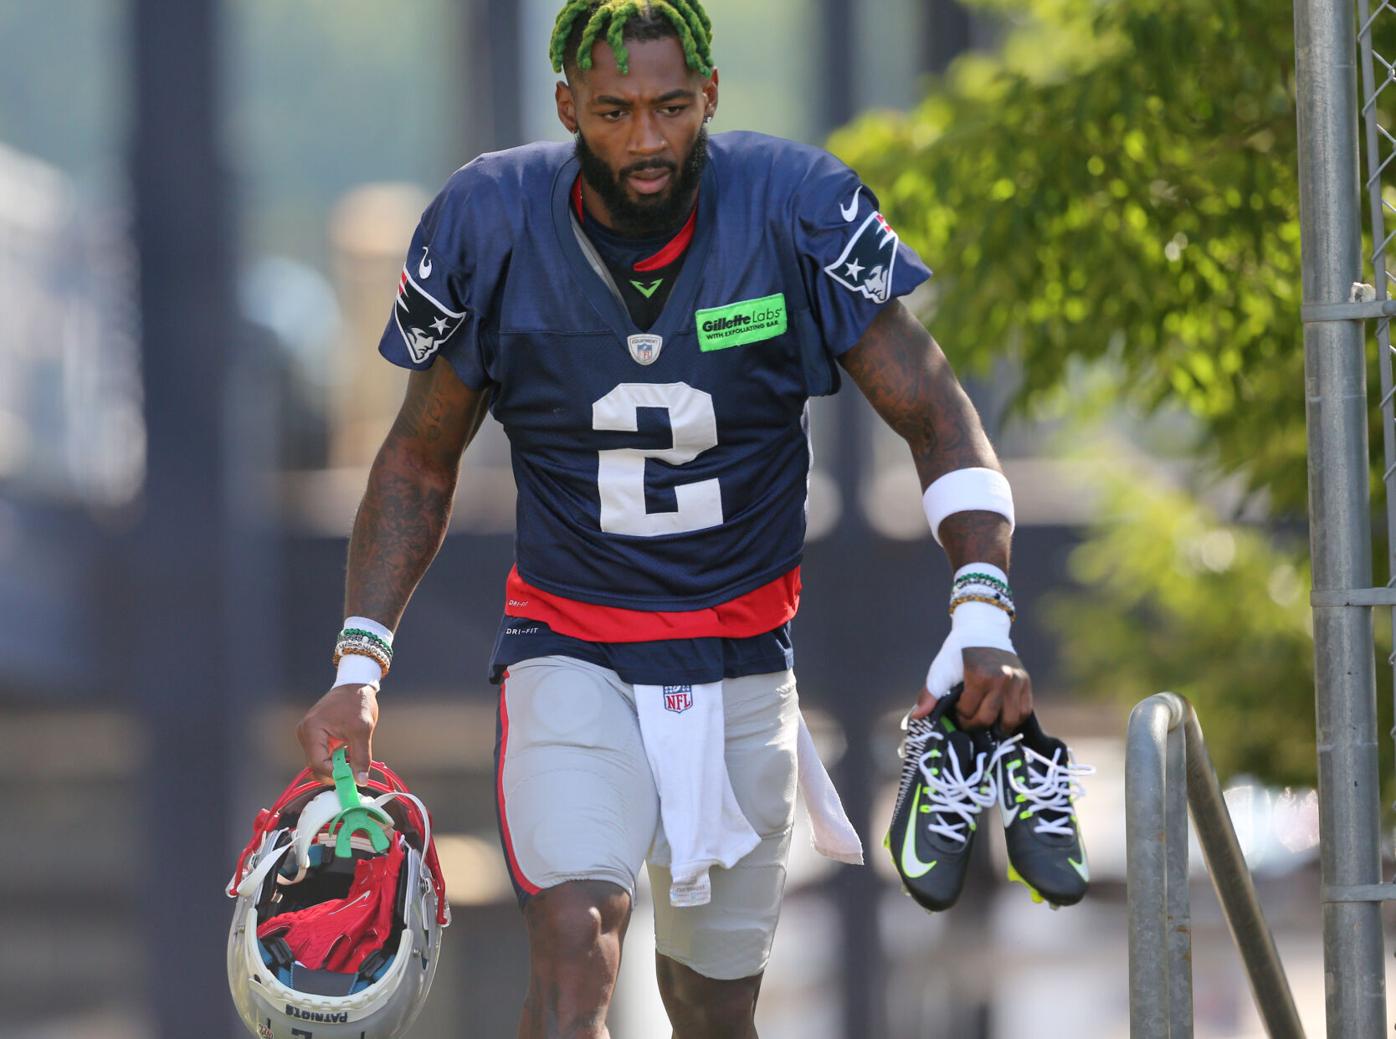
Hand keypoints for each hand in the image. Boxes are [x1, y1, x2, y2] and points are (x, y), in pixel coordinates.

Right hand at [296, 683, 379, 784]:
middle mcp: (305, 734)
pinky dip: (335, 760)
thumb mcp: (363, 729)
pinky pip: (322, 756)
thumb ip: (361, 756)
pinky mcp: (314, 737)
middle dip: (335, 772)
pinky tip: (348, 752)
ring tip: (353, 757)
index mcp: (311, 730)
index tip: (353, 777)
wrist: (355, 686)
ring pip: (319, 763)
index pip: (318, 764)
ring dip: (336, 766)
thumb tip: (361, 781)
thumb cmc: (357, 703)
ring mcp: (308, 736)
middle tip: (355, 771)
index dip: (335, 774)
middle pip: (316, 766)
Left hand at [909, 647, 1032, 731]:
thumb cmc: (958, 651)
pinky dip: (1013, 718)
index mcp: (980, 676)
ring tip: (986, 721)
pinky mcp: (1026, 682)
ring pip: (1010, 720)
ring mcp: (1016, 681)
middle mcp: (1002, 680)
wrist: (982, 629)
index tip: (956, 710)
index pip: (969, 712)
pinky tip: (1001, 716)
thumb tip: (917, 716)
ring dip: (997, 727)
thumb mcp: (941, 670)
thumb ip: (930, 695)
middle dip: (974, 724)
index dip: (959, 715)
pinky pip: (1024, 711)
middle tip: (968, 719)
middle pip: (988, 720)